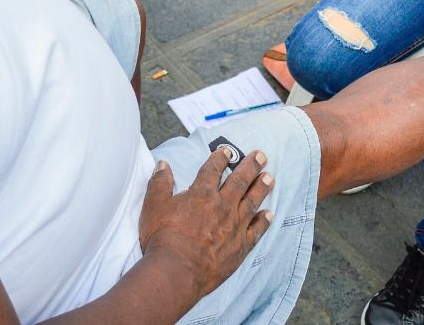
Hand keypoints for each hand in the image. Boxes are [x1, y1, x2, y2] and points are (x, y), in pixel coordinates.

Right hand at [138, 148, 273, 298]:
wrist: (177, 271)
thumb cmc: (163, 238)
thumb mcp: (154, 206)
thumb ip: (159, 183)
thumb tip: (163, 165)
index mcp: (202, 194)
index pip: (213, 170)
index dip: (220, 158)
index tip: (227, 151)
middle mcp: (222, 206)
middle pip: (239, 181)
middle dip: (250, 166)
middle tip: (262, 156)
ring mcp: (234, 227)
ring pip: (252, 202)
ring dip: (261, 188)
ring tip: (269, 178)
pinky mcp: (240, 247)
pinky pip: (255, 231)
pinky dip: (263, 221)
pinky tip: (268, 214)